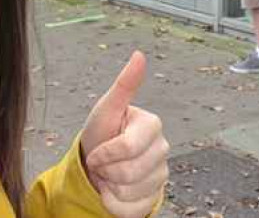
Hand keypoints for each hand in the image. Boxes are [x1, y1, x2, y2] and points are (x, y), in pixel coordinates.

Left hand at [81, 51, 169, 217]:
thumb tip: (139, 55)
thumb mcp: (106, 108)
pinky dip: (114, 204)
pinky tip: (113, 190)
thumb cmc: (101, 132)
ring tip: (110, 172)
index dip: (105, 153)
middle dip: (106, 170)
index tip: (97, 148)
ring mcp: (161, 174)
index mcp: (152, 125)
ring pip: (130, 193)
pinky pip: (131, 210)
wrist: (96, 163)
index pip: (127, 148)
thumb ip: (124, 84)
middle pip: (129, 173)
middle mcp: (162, 149)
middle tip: (103, 161)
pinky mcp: (155, 196)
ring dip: (110, 186)